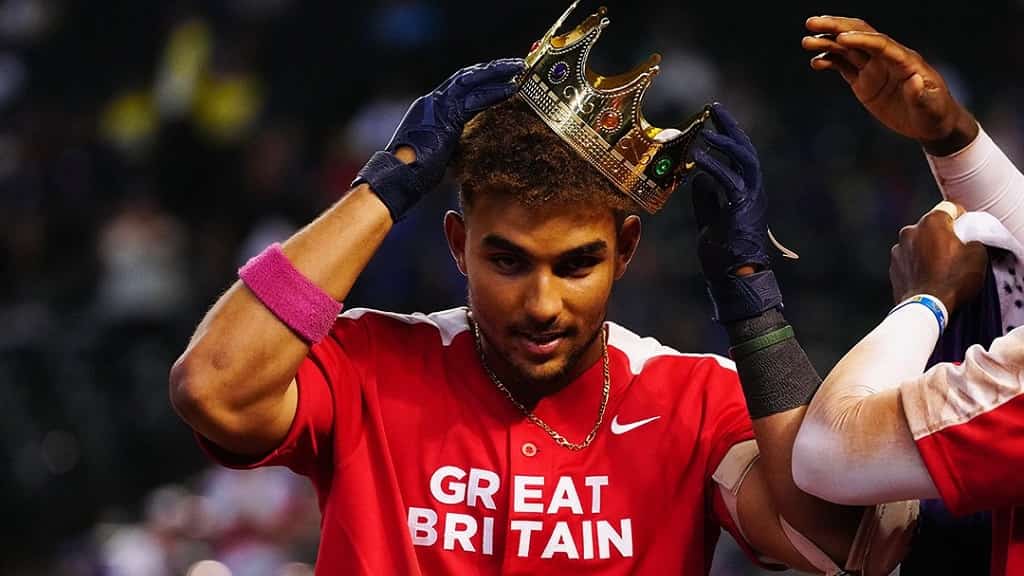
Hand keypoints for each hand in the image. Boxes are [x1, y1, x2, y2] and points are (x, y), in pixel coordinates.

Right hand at [355, 58, 524, 220]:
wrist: (398, 175)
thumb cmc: (414, 171)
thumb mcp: (434, 150)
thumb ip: (448, 141)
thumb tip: (463, 147)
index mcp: (429, 108)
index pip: (458, 86)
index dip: (479, 78)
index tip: (498, 74)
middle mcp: (432, 101)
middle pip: (466, 76)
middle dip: (491, 69)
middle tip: (513, 65)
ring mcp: (438, 105)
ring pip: (471, 80)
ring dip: (497, 72)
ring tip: (518, 68)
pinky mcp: (446, 116)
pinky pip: (476, 99)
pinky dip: (495, 92)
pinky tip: (511, 89)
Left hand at [691, 103, 782, 322]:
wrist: (735, 278)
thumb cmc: (724, 254)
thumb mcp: (710, 220)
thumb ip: (707, 199)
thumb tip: (699, 179)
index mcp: (746, 193)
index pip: (739, 157)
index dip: (728, 136)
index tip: (714, 119)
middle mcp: (753, 191)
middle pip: (746, 150)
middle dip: (731, 127)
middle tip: (715, 108)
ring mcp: (751, 199)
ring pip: (744, 160)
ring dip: (726, 142)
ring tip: (708, 129)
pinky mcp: (743, 208)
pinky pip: (729, 181)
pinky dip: (715, 166)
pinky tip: (699, 157)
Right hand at [802, 16, 977, 155]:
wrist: (931, 123)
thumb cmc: (935, 113)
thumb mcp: (932, 107)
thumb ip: (922, 94)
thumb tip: (914, 80)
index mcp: (905, 61)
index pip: (880, 44)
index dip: (861, 40)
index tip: (840, 38)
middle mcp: (887, 59)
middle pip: (860, 35)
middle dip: (837, 27)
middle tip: (812, 22)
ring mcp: (874, 68)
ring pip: (847, 49)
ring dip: (827, 42)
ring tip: (806, 41)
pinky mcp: (864, 81)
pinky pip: (843, 66)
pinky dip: (829, 61)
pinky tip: (816, 61)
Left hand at [890, 205, 987, 313]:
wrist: (926, 307)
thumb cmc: (952, 280)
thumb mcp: (977, 256)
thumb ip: (973, 240)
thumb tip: (967, 243)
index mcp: (931, 222)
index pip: (948, 209)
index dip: (959, 216)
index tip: (965, 225)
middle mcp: (909, 231)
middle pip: (930, 226)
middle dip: (941, 235)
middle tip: (954, 249)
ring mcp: (897, 250)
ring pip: (917, 243)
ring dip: (926, 250)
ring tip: (940, 266)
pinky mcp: (892, 267)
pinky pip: (908, 260)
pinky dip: (916, 264)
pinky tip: (927, 276)